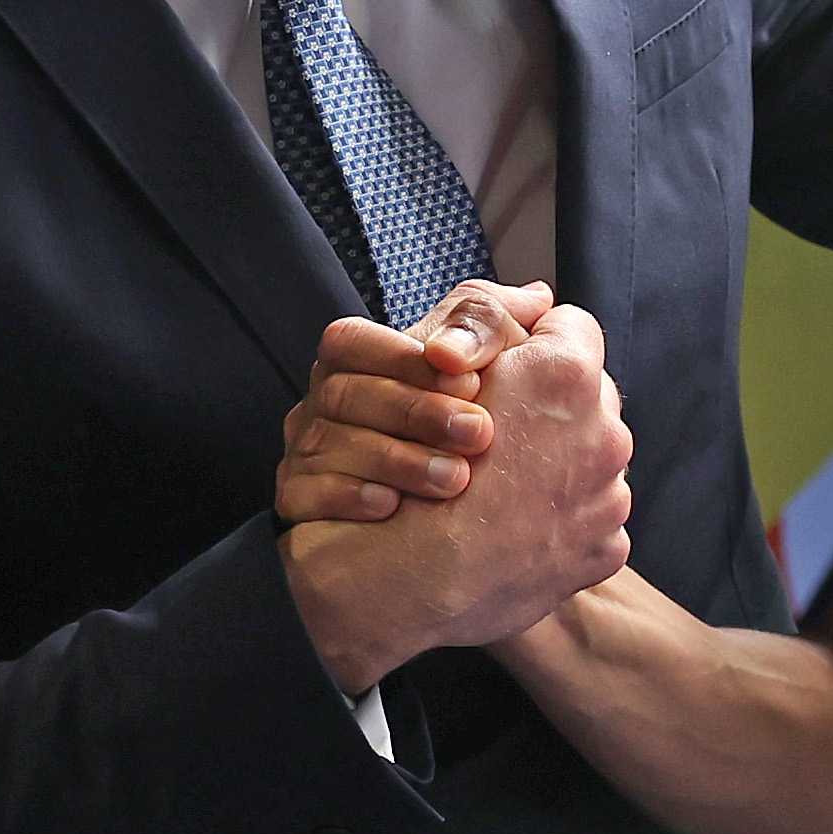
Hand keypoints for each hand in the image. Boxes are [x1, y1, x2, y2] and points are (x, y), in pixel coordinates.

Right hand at [276, 279, 551, 526]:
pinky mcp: (296, 501)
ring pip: (327, 444)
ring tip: (455, 478)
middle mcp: (323, 404)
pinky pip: (305, 495)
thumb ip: (497, 328)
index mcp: (356, 363)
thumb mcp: (483, 372)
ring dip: (397, 459)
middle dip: (415, 411)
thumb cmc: (460, 435)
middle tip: (478, 432)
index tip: (469, 380)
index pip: (353, 341)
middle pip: (345, 393)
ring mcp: (304, 452)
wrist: (450, 534)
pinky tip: (393, 507)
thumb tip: (536, 299)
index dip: (404, 357)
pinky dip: (350, 497)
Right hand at [280, 302, 630, 688]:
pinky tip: (510, 530)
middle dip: (546, 409)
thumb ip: (489, 323)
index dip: (529, 344)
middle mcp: (607, 433)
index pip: (568, 326)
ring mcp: (611, 497)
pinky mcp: (605, 550)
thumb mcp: (430, 371)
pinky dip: (556, 521)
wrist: (406, 585)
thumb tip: (539, 299)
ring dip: (554, 467)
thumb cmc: (406, 469)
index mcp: (567, 376)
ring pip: (589, 460)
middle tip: (492, 435)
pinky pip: (588, 519)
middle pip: (585, 398)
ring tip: (498, 489)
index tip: (497, 372)